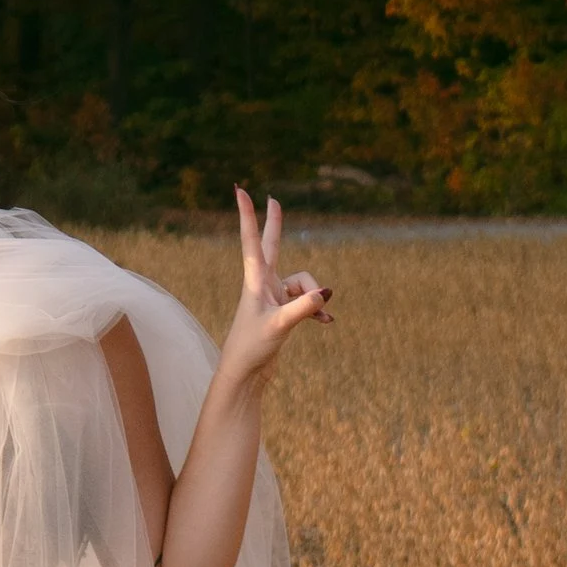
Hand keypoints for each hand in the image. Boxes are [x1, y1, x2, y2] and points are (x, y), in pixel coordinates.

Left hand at [220, 187, 331, 381]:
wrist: (244, 375)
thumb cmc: (251, 349)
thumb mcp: (279, 326)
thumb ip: (303, 308)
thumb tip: (327, 293)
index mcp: (254, 281)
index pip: (251, 241)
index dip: (248, 215)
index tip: (239, 190)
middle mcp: (262, 285)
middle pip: (272, 246)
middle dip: (275, 224)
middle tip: (274, 200)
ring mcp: (272, 298)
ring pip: (302, 283)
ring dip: (314, 297)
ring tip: (322, 317)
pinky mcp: (281, 312)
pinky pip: (306, 302)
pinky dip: (317, 310)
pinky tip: (327, 324)